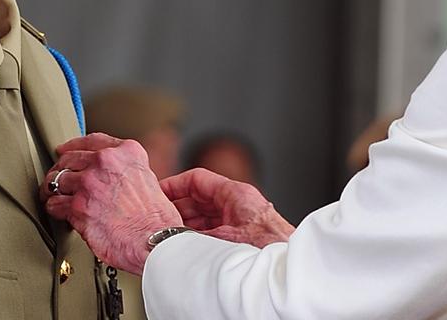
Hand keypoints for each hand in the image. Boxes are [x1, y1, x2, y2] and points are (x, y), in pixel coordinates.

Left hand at [43, 133, 182, 274]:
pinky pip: (54, 204)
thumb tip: (107, 174)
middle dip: (61, 170)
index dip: (74, 146)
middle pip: (69, 158)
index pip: (91, 141)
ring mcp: (89, 183)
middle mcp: (106, 163)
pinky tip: (60, 213)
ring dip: (54, 190)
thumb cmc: (155, 220)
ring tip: (55, 197)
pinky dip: (55, 209)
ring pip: (57, 180)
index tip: (66, 149)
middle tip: (58, 179)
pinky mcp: (78, 206)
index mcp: (126, 153)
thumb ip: (124, 170)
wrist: (154, 242)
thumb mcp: (147, 179)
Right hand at [160, 168, 294, 247]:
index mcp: (235, 194)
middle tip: (159, 217)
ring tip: (171, 234)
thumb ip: (196, 233)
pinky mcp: (243, 233)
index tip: (158, 192)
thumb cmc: (268, 247)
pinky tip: (189, 244)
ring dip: (188, 224)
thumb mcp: (223, 237)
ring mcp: (240, 218)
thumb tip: (173, 236)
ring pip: (206, 215)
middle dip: (178, 208)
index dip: (175, 185)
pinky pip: (215, 229)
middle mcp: (238, 203)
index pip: (198, 179)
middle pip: (200, 199)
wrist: (288, 267)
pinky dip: (200, 234)